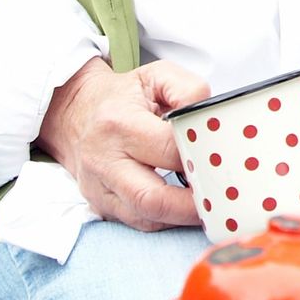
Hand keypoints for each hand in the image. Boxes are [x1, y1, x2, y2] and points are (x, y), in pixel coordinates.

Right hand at [38, 58, 209, 229]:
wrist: (77, 112)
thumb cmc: (122, 96)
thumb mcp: (156, 76)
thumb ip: (189, 90)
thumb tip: (209, 120)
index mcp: (119, 123)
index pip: (169, 151)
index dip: (200, 159)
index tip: (222, 161)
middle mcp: (104, 160)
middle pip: (153, 198)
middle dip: (193, 205)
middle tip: (222, 198)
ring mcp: (98, 187)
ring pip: (145, 217)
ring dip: (182, 217)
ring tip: (209, 206)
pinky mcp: (99, 204)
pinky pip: (138, 223)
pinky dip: (166, 220)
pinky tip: (185, 209)